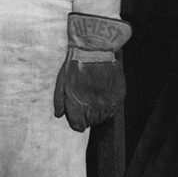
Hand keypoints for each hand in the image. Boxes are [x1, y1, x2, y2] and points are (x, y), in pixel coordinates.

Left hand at [54, 12, 131, 130]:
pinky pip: (112, 111)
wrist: (95, 50)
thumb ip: (59, 101)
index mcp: (79, 104)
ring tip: (91, 103)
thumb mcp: (61, 82)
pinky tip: (101, 100)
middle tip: (82, 109)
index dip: (75, 124)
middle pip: (91, 123)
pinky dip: (107, 109)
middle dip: (85, 119)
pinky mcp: (118, 95)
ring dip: (96, 115)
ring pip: (102, 118)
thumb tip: (59, 115)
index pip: (78, 125)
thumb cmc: (75, 66)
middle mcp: (95, 106)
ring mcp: (108, 101)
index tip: (75, 119)